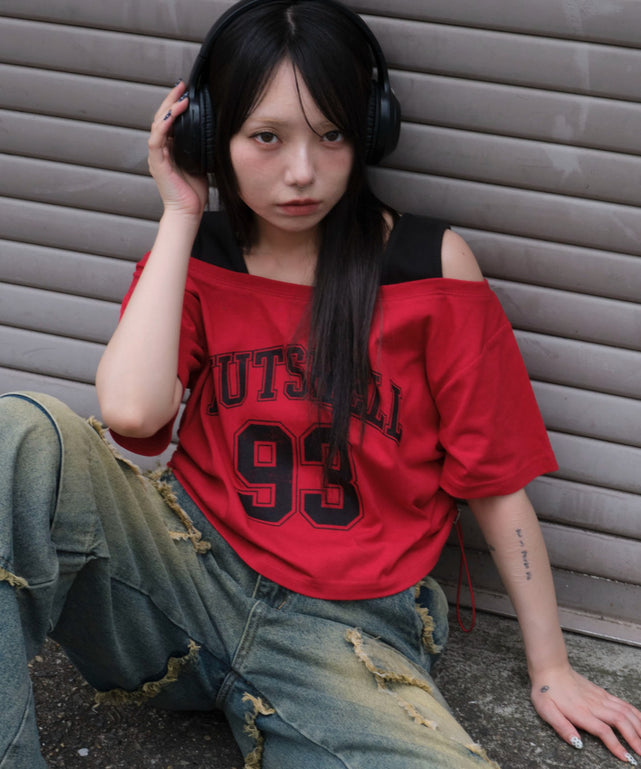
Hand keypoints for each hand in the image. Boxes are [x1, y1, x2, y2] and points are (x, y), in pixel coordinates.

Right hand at [147, 81, 208, 216]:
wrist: (188, 212)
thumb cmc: (194, 192)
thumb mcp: (202, 163)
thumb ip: (202, 147)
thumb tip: (215, 131)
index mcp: (170, 148)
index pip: (170, 120)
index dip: (176, 104)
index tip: (188, 91)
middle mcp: (161, 149)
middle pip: (162, 117)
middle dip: (171, 99)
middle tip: (182, 85)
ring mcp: (157, 156)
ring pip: (158, 124)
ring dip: (168, 108)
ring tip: (180, 95)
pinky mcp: (156, 163)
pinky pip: (156, 139)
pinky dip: (164, 126)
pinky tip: (173, 115)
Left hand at [531, 664, 640, 762]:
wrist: (551, 667)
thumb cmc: (546, 691)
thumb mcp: (546, 710)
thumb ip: (561, 727)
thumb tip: (577, 744)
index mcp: (581, 712)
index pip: (604, 731)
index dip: (616, 745)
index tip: (627, 759)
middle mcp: (595, 704)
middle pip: (621, 721)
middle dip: (636, 739)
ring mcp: (601, 697)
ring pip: (626, 712)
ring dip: (639, 726)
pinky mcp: (603, 693)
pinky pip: (624, 704)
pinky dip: (636, 714)